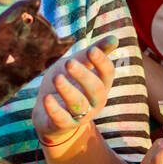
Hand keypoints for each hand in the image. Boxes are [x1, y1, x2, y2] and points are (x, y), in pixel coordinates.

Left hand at [33, 34, 117, 154]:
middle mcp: (95, 101)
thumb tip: (115, 38)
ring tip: (57, 78)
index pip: (108, 74)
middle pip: (95, 89)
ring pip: (78, 104)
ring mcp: (81, 115)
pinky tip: (46, 99)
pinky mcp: (63, 125)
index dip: (102, 62)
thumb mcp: (80, 65)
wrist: (50, 115)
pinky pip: (61, 119)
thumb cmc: (69, 83)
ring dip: (68, 91)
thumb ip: (95, 52)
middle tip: (69, 63)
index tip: (91, 50)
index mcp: (101, 85)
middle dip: (84, 76)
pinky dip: (54, 110)